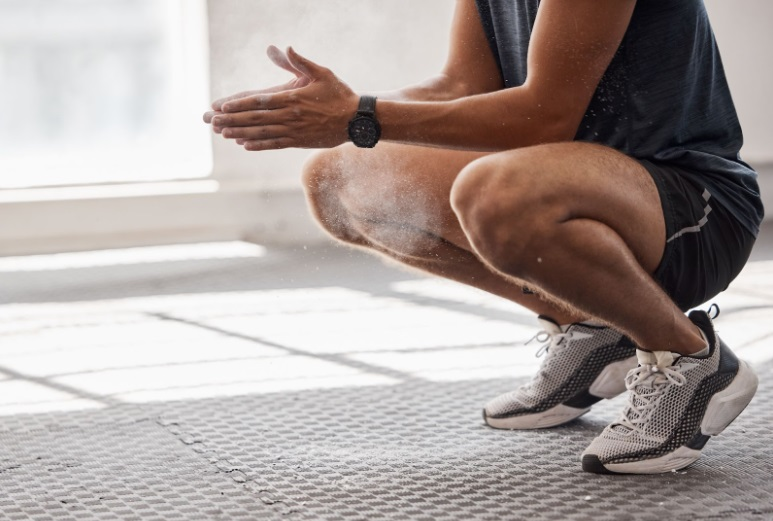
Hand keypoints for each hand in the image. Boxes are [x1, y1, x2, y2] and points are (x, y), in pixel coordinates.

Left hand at [205, 46, 358, 150]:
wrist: (356, 121)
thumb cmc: (339, 94)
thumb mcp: (322, 72)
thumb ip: (301, 62)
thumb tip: (285, 47)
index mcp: (293, 98)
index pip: (260, 102)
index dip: (240, 104)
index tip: (223, 105)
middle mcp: (291, 116)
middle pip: (256, 118)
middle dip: (233, 119)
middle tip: (213, 121)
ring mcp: (294, 131)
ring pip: (262, 133)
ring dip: (241, 133)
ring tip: (223, 133)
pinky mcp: (299, 141)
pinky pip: (275, 144)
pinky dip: (259, 145)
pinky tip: (245, 145)